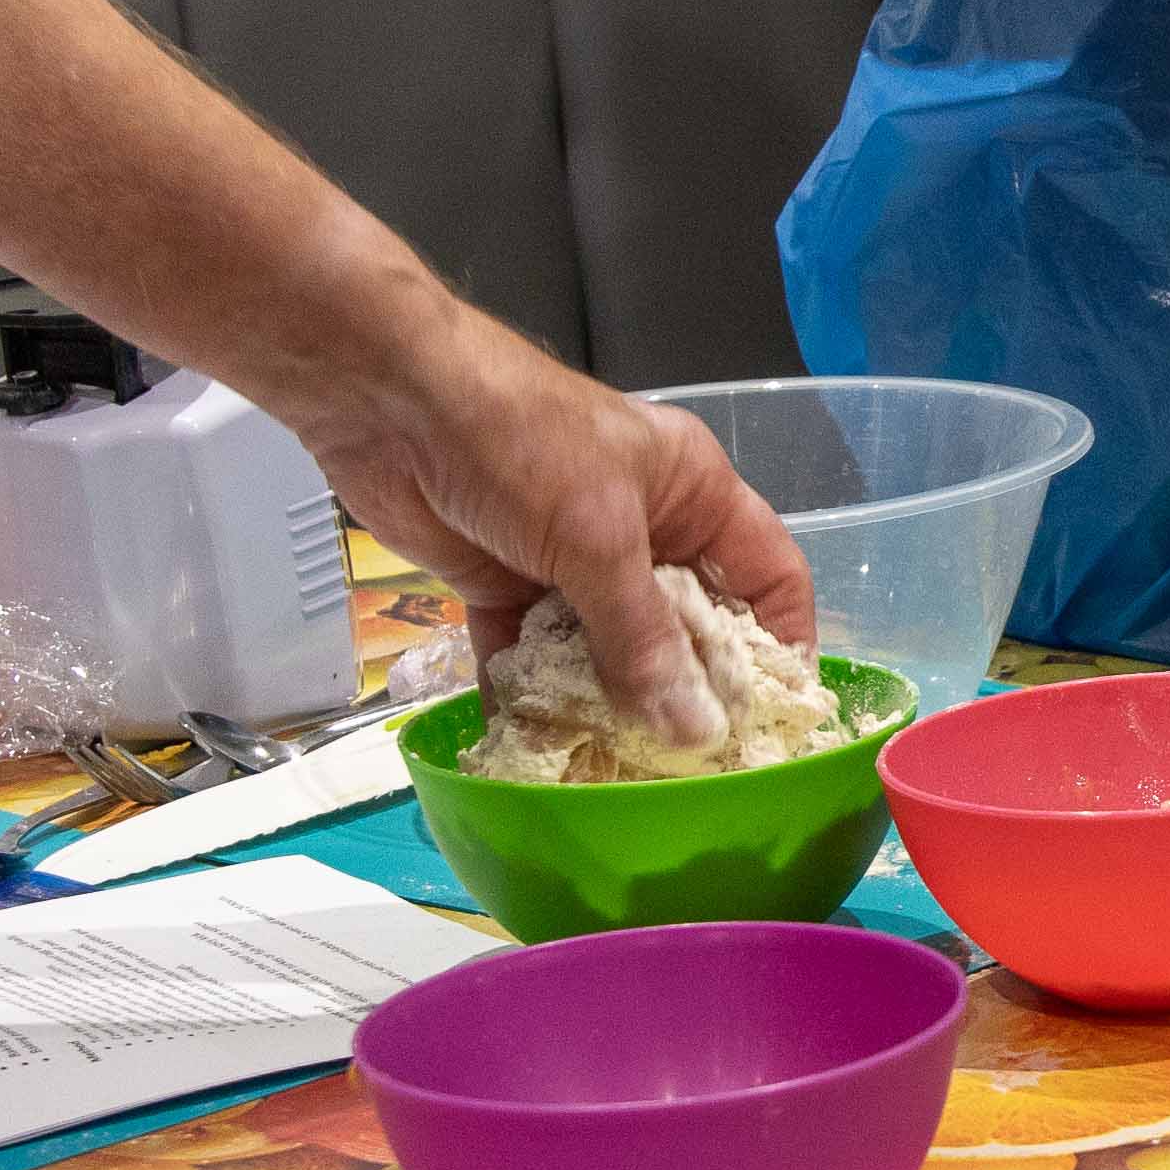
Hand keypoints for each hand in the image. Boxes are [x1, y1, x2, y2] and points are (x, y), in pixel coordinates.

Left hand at [296, 310, 815, 741]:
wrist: (388, 401)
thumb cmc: (519, 441)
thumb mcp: (599, 539)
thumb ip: (644, 639)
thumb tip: (695, 730)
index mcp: (693, 493)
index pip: (770, 574)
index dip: (781, 642)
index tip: (773, 718)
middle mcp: (642, 529)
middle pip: (686, 625)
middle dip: (685, 691)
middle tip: (691, 765)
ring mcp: (570, 558)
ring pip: (606, 648)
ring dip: (604, 702)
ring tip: (615, 767)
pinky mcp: (504, 581)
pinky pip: (531, 653)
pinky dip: (530, 694)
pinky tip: (534, 745)